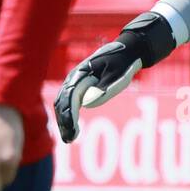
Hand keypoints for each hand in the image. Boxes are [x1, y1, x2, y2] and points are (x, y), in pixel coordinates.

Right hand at [55, 10, 175, 142]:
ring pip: (62, 103)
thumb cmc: (123, 63)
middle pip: (62, 101)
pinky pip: (68, 102)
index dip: (70, 115)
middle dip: (64, 121)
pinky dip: (67, 116)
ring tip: (69, 138)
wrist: (127, 51)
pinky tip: (72, 129)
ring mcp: (75, 81)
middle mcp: (74, 77)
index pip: (70, 96)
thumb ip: (103, 88)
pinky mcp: (79, 87)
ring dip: (63, 121)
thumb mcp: (117, 75)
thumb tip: (86, 103)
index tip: (73, 130)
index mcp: (82, 72)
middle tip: (70, 139)